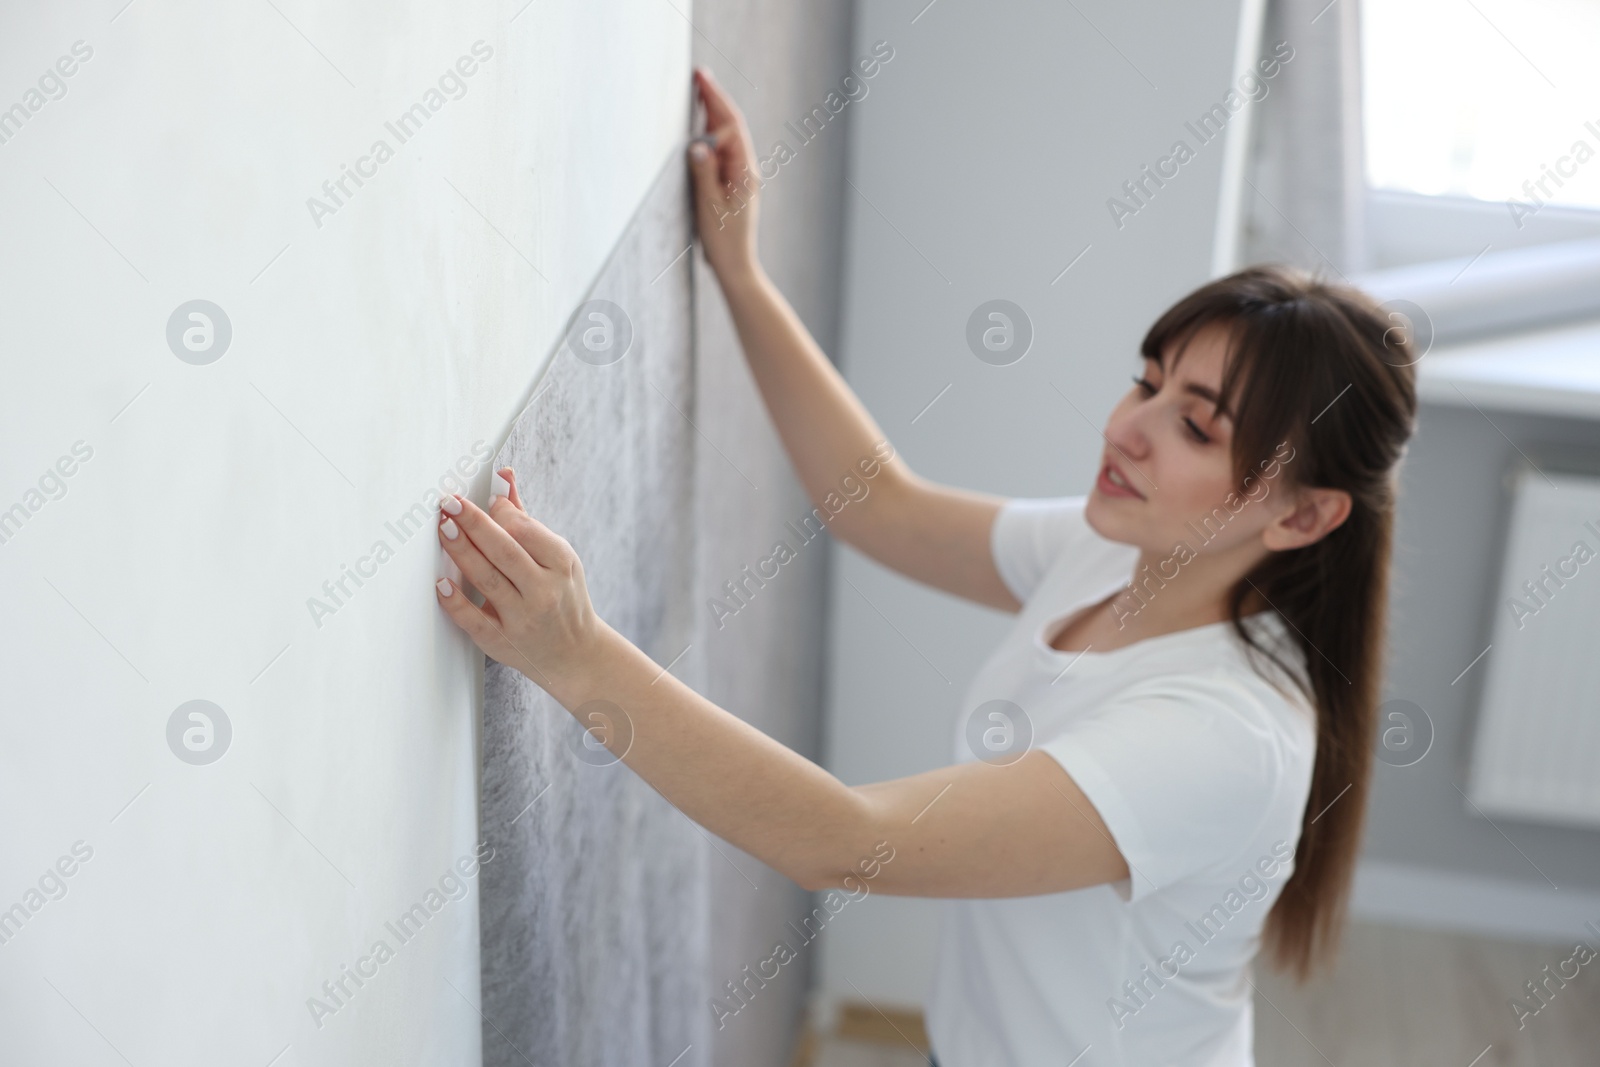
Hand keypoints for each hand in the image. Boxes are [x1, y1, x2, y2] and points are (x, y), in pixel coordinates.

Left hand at [434, 468, 605, 690]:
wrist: (575, 655)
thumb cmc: (562, 597)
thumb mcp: (557, 557)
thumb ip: (525, 518)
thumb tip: (503, 476)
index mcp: (561, 565)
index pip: (528, 532)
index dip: (502, 513)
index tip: (483, 500)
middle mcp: (544, 591)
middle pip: (504, 551)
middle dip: (474, 524)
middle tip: (450, 503)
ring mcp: (523, 619)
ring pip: (487, 580)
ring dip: (462, 552)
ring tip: (443, 528)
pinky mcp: (502, 642)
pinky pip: (475, 620)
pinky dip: (456, 602)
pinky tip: (440, 584)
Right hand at [688, 67, 762, 281]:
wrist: (736, 265)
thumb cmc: (723, 241)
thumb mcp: (709, 206)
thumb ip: (704, 173)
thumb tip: (698, 144)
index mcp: (744, 171)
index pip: (730, 126)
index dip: (715, 100)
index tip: (700, 79)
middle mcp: (745, 169)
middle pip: (731, 126)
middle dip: (715, 99)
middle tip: (699, 73)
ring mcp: (740, 176)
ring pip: (728, 137)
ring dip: (714, 112)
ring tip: (701, 89)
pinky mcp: (732, 183)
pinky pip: (723, 151)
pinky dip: (712, 133)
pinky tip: (703, 125)